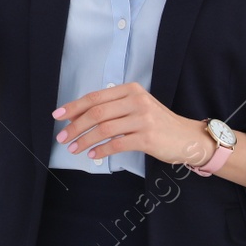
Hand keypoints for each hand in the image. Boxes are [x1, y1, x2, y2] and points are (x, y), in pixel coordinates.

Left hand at [52, 81, 213, 167]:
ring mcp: (143, 119)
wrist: (188, 138)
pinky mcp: (148, 137)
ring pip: (104, 129)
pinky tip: (93, 155)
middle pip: (97, 113)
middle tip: (62, 138)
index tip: (58, 116)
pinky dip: (102, 150)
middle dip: (75, 126)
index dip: (74, 107)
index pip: (95, 97)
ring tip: (74, 148)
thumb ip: (112, 108)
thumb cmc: (157, 123)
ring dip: (85, 140)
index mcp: (130, 90)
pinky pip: (117, 144)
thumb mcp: (136, 107)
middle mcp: (136, 101)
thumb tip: (78, 117)